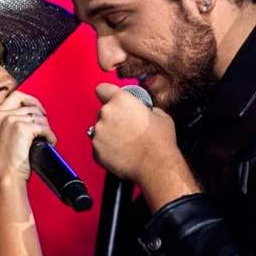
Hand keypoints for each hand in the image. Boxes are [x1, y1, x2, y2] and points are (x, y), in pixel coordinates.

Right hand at [0, 91, 55, 183]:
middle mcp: (2, 115)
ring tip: (46, 139)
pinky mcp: (23, 129)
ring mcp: (11, 120)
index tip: (39, 110)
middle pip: (31, 107)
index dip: (31, 101)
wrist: (4, 177)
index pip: (16, 96)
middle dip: (42, 118)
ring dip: (46, 129)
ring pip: (39, 117)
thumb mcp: (1, 137)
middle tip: (45, 129)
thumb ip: (10, 124)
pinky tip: (50, 143)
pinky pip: (44, 128)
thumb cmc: (4, 164)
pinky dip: (50, 136)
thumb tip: (30, 117)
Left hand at [91, 83, 200, 209]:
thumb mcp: (160, 115)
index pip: (102, 89)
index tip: (109, 98)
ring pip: (100, 129)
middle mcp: (106, 113)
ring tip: (124, 142)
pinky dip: (106, 148)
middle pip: (103, 111)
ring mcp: (98, 132)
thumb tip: (143, 110)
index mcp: (121, 100)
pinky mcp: (95, 149)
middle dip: (112, 118)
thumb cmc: (159, 141)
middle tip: (126, 128)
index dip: (107, 94)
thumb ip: (145, 108)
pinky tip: (120, 152)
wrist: (155, 166)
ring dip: (108, 133)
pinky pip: (98, 145)